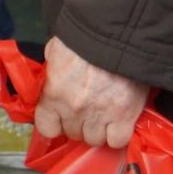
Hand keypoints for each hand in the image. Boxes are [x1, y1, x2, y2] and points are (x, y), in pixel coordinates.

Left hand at [34, 36, 148, 148]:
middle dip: (78, 123)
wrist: (117, 32)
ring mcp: (100, 115)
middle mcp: (75, 110)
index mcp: (54, 94)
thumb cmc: (83, 36)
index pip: (46, 128)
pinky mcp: (125, 116)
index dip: (55, 123)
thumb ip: (52, 68)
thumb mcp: (56, 49)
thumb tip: (52, 75)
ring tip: (103, 115)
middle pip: (73, 134)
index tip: (61, 116)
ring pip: (95, 140)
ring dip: (98, 130)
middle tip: (86, 109)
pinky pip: (118, 141)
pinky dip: (118, 134)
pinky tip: (119, 122)